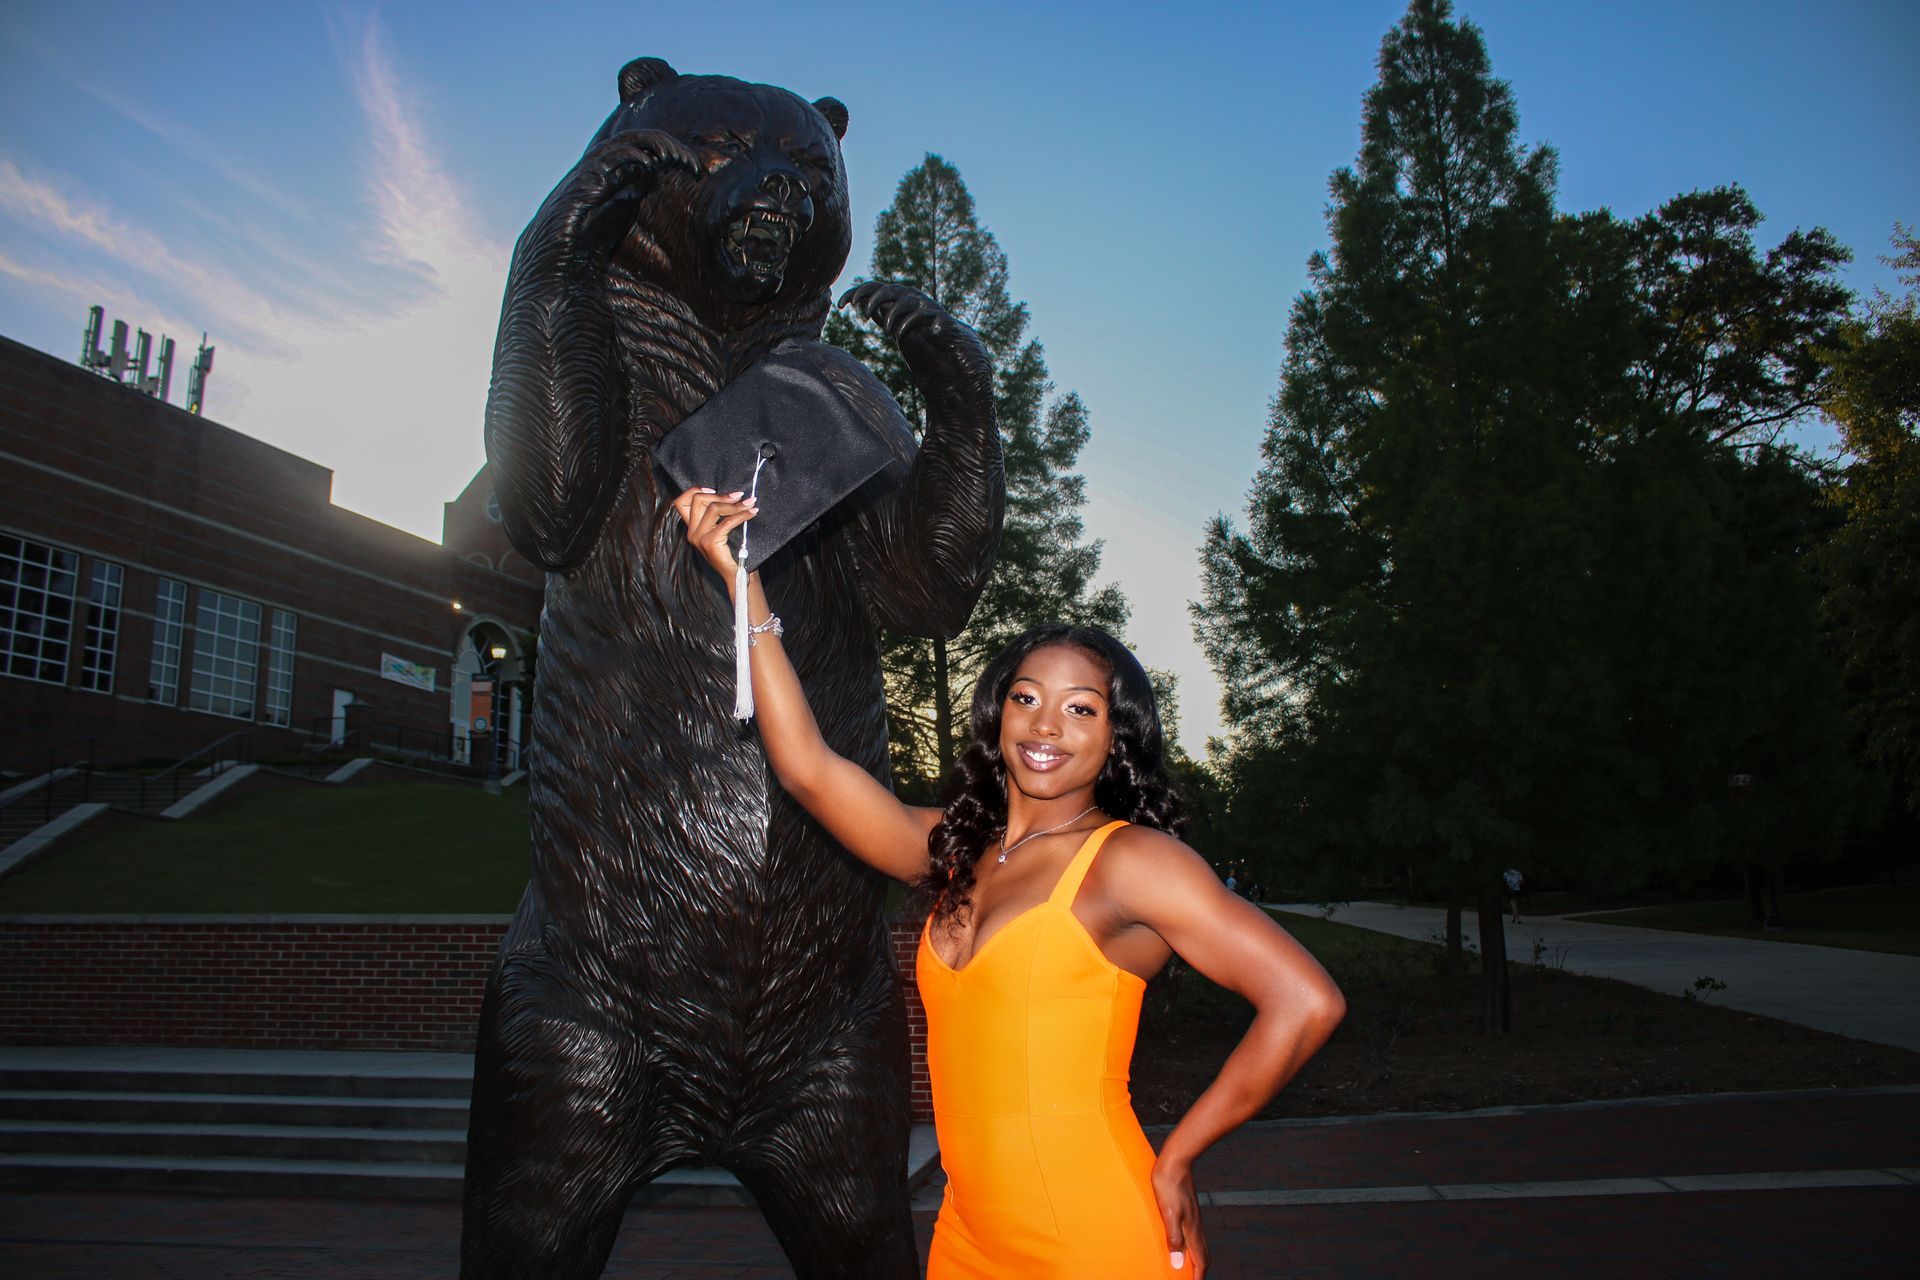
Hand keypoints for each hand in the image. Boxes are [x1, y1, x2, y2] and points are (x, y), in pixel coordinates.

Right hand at [671, 486, 757, 580]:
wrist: (736, 575)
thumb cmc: (732, 553)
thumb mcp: (719, 532)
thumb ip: (716, 517)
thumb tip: (729, 495)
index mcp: (691, 529)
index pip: (681, 502)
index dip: (695, 491)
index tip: (714, 490)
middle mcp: (691, 533)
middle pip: (698, 500)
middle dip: (721, 494)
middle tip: (740, 496)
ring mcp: (699, 538)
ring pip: (714, 508)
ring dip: (735, 504)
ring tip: (750, 503)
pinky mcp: (710, 542)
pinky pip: (727, 521)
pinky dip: (742, 515)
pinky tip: (752, 514)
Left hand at [1151, 1157, 1206, 1276]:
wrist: (1175, 1160)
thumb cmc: (1169, 1185)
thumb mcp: (1168, 1213)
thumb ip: (1174, 1238)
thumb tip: (1179, 1264)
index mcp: (1192, 1230)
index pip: (1200, 1261)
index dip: (1198, 1276)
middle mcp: (1195, 1226)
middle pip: (1202, 1255)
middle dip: (1199, 1270)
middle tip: (1191, 1278)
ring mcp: (1193, 1217)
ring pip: (1198, 1244)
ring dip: (1194, 1258)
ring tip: (1185, 1266)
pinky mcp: (1187, 1209)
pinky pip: (1191, 1233)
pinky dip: (1189, 1245)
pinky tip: (1179, 1240)